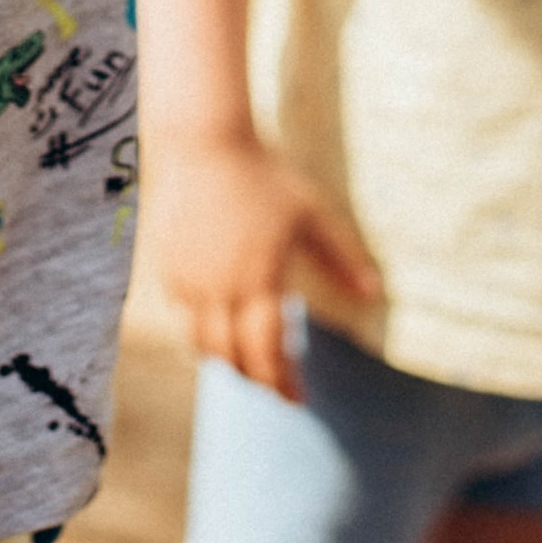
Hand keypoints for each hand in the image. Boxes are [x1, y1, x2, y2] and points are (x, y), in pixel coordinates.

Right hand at [147, 131, 381, 402]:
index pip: (267, 353)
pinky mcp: (167, 270)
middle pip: (231, 359)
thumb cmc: (263, 175)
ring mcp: (187, 281)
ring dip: (226, 360)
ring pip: (201, 344)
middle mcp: (219, 289)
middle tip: (275, 384)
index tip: (297, 399)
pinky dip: (204, 332)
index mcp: (258, 279)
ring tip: (249, 360)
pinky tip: (224, 325)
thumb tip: (374, 293)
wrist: (202, 143)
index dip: (282, 382)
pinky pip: (185, 318)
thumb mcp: (311, 212)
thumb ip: (342, 257)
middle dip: (255, 378)